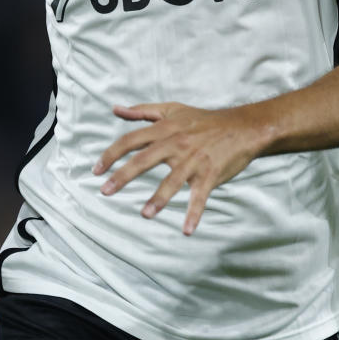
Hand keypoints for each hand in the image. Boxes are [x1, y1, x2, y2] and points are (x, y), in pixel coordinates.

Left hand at [93, 102, 266, 235]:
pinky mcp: (211, 174)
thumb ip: (142, 111)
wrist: (242, 127)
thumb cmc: (204, 120)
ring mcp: (194, 160)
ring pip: (173, 181)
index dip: (111, 154)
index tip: (96, 169)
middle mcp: (177, 143)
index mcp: (165, 128)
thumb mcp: (173, 110)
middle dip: (123, 176)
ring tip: (145, 214)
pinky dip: (194, 213)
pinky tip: (187, 230)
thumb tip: (115, 109)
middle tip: (105, 191)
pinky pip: (200, 196)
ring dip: (159, 199)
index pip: (131, 140)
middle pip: (144, 159)